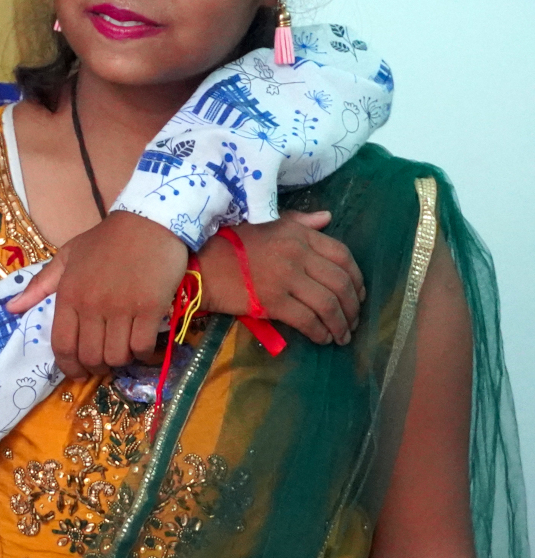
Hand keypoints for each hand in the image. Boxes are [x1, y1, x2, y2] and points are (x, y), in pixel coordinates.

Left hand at [8, 211, 187, 378]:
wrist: (148, 222)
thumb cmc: (106, 240)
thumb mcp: (67, 257)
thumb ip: (39, 285)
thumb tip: (11, 308)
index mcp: (68, 294)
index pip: (62, 345)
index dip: (69, 366)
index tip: (78, 373)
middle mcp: (92, 305)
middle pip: (90, 356)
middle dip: (97, 367)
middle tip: (104, 362)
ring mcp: (122, 308)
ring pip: (117, 356)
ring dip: (121, 361)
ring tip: (124, 352)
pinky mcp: (150, 308)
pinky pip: (142, 346)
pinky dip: (143, 354)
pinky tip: (143, 347)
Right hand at [196, 211, 364, 344]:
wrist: (199, 265)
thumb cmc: (229, 243)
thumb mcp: (266, 223)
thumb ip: (299, 221)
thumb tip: (327, 218)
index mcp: (298, 233)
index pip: (342, 255)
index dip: (357, 278)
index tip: (358, 294)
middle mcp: (297, 253)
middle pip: (340, 282)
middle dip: (353, 306)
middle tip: (353, 321)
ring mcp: (285, 278)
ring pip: (328, 304)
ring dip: (340, 324)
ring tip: (342, 336)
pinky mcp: (272, 301)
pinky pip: (307, 320)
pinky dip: (320, 332)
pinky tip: (322, 339)